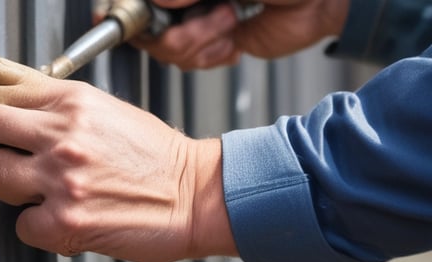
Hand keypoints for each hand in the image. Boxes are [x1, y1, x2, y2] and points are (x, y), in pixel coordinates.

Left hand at [0, 55, 236, 261]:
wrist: (196, 194)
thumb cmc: (155, 155)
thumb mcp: (103, 108)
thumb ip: (48, 92)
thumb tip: (0, 73)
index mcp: (73, 102)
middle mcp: (65, 135)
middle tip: (11, 153)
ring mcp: (62, 179)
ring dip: (13, 186)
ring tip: (41, 189)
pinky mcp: (66, 222)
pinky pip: (21, 225)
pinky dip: (38, 226)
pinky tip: (61, 217)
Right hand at [133, 0, 350, 69]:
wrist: (325, 0)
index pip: (145, 1)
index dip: (135, 9)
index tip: (130, 16)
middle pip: (149, 26)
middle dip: (180, 32)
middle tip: (216, 18)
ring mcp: (198, 20)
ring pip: (168, 48)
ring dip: (200, 43)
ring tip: (230, 23)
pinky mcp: (213, 43)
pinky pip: (192, 61)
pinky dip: (210, 57)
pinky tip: (231, 42)